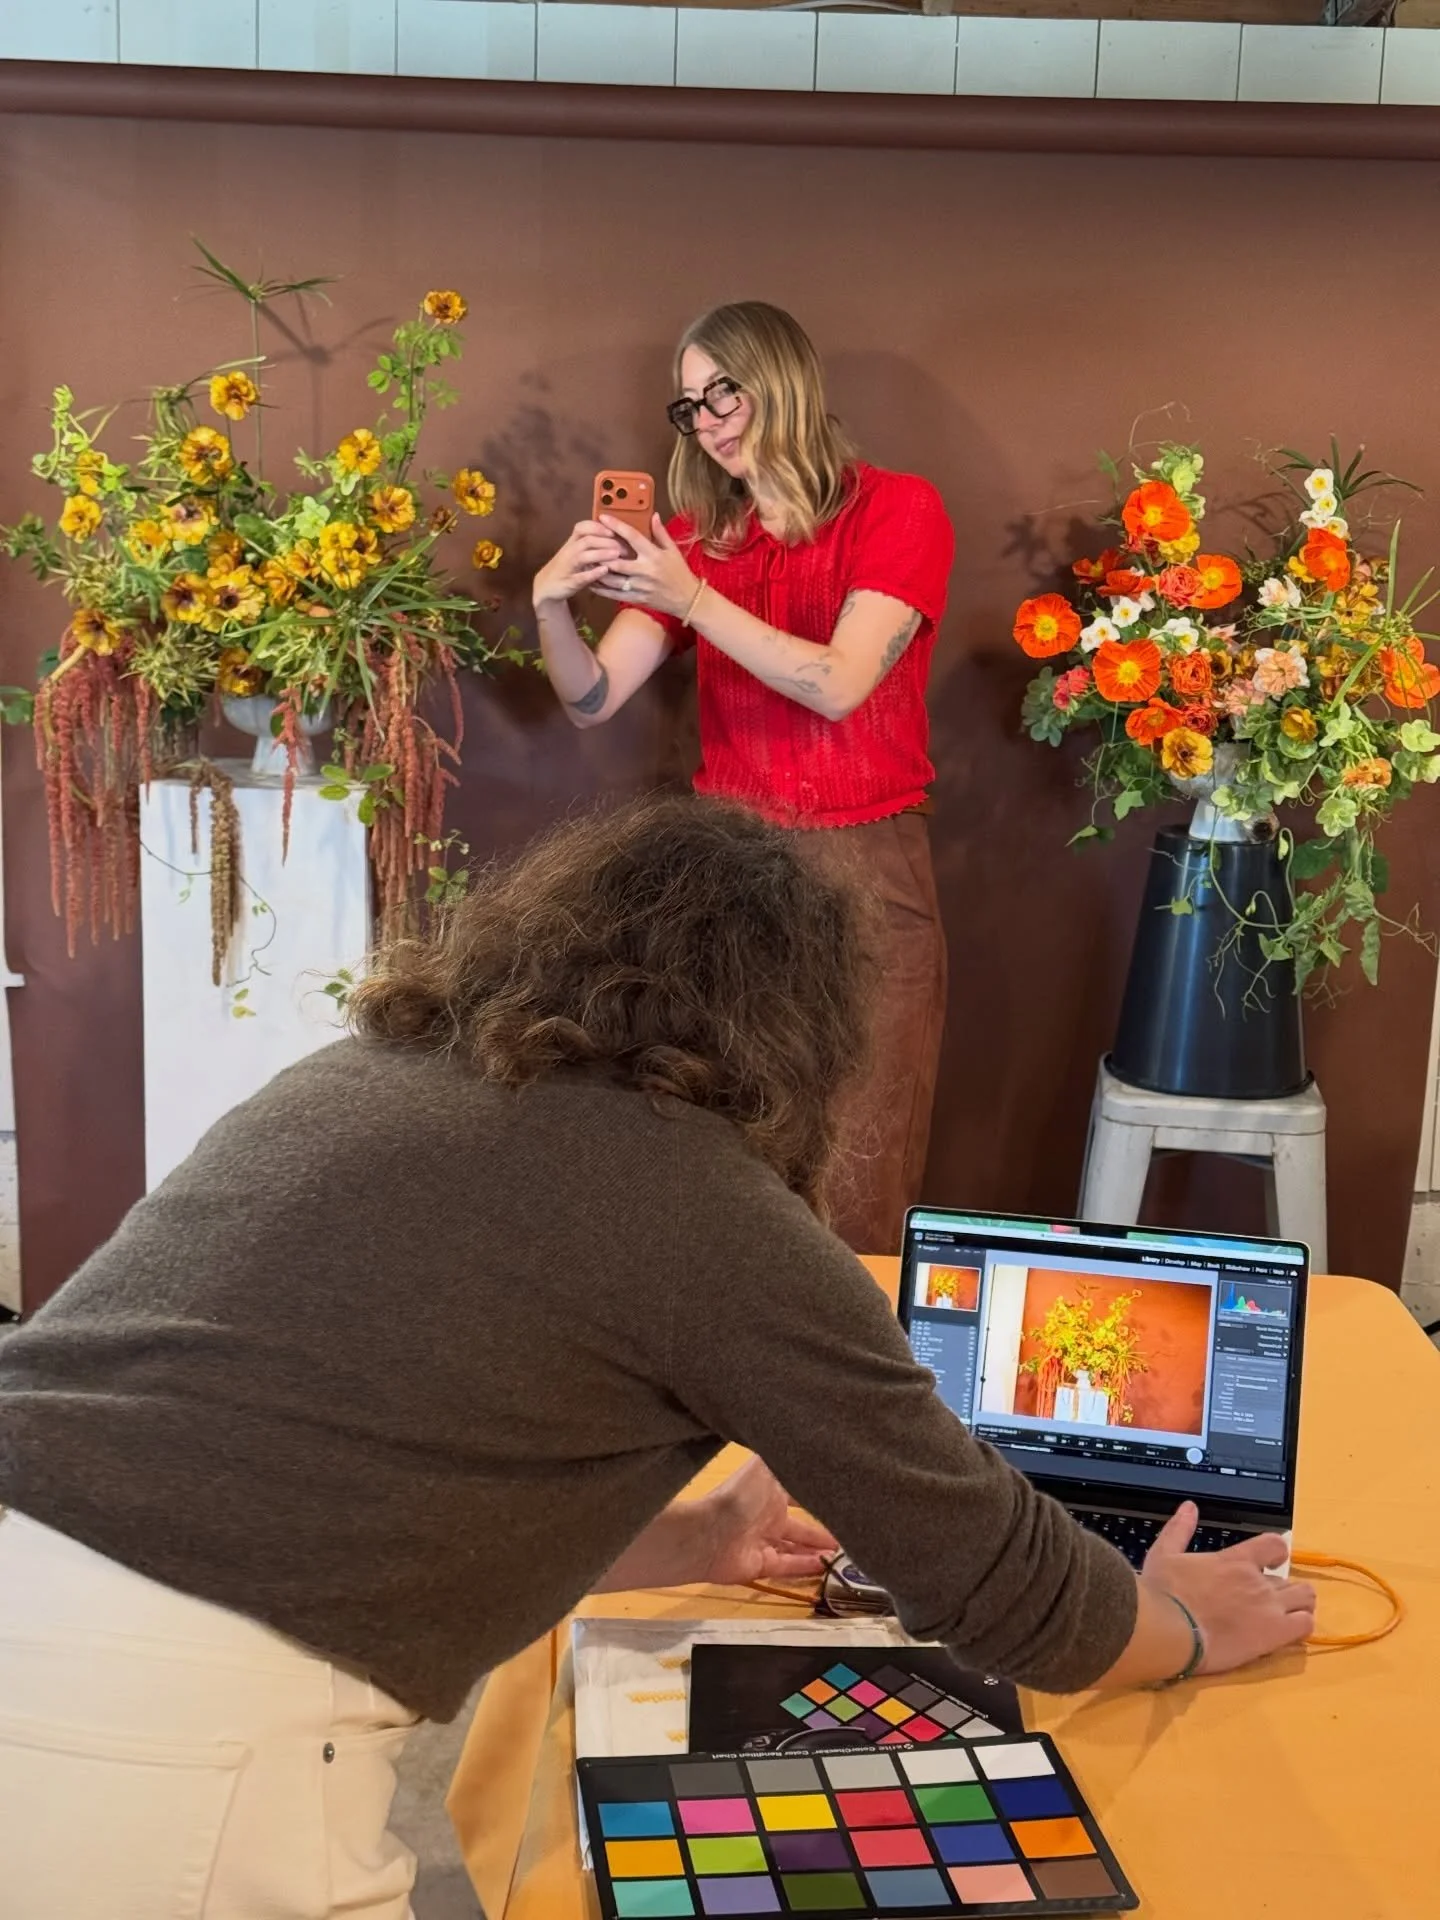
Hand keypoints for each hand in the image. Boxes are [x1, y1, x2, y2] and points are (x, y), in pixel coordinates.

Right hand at [532, 520, 628, 609]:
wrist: (547, 586)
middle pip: (587, 540)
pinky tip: (604, 571)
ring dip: (601, 553)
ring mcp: (568, 566)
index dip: (598, 527)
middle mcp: (569, 551)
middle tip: (623, 547)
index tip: (613, 530)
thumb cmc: (568, 566)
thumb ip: (591, 542)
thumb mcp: (577, 551)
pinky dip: (592, 573)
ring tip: (617, 554)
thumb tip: (615, 533)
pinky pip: (580, 577)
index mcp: (573, 542)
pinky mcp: (569, 582)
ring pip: (583, 556)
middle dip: (606, 541)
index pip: (583, 527)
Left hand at [593, 513, 697, 618]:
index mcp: (653, 556)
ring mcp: (639, 587)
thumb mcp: (673, 550)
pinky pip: (614, 594)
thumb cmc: (679, 572)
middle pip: (617, 560)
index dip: (616, 526)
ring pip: (612, 579)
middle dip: (601, 552)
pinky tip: (591, 581)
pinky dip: (601, 588)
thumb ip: (661, 533)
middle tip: (588, 542)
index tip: (603, 517)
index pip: (632, 537)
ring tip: (585, 561)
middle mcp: (645, 571)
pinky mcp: (636, 599)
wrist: (687, 599)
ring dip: (597, 570)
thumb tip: (653, 515)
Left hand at [693, 1459, 838, 1588]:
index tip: (843, 1496)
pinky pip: (790, 1566)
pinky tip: (828, 1565)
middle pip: (801, 1524)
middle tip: (850, 1528)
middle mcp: (768, 1515)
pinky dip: (807, 1567)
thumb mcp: (766, 1467)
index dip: (817, 1494)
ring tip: (846, 1550)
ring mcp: (765, 1542)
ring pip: (798, 1547)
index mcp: (768, 1490)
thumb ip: (788, 1461)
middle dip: (822, 1526)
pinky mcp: (763, 1565)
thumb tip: (813, 1450)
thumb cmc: (740, 1496)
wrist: (710, 1534)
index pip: (798, 1492)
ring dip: (818, 1549)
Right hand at [1141, 1501, 1314, 1675]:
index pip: (1274, 1545)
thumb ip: (1179, 1529)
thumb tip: (1188, 1507)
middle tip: (1272, 1600)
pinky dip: (1302, 1627)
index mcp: (1235, 1560)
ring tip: (1288, 1616)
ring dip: (1300, 1605)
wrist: (1169, 1630)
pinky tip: (1288, 1634)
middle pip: (1292, 1578)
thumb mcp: (1164, 1553)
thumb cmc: (1164, 1593)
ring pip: (1307, 1600)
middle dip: (1286, 1588)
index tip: (1273, 1561)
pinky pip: (1306, 1626)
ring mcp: (1269, 1607)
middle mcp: (1258, 1581)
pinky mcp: (1274, 1634)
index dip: (1277, 1553)